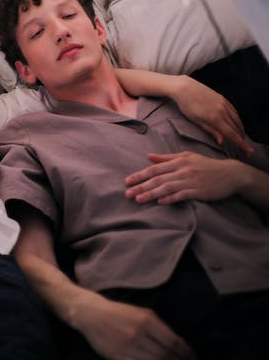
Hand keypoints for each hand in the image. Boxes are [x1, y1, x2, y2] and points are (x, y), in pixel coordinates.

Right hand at [74, 293, 194, 359]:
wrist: (91, 314)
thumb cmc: (119, 312)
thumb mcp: (141, 312)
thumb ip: (159, 326)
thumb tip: (179, 343)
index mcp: (146, 321)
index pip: (172, 340)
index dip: (185, 351)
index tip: (193, 358)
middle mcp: (138, 334)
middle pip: (166, 354)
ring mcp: (127, 346)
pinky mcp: (117, 356)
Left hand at [125, 152, 241, 203]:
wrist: (231, 174)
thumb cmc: (206, 165)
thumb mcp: (187, 157)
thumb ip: (167, 158)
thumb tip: (148, 156)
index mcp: (178, 161)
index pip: (154, 169)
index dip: (140, 175)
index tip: (127, 181)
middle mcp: (183, 170)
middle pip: (158, 179)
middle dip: (141, 186)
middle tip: (127, 194)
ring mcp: (191, 181)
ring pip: (167, 187)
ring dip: (151, 194)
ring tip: (138, 199)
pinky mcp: (199, 191)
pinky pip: (182, 195)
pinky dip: (170, 198)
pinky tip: (160, 202)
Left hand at [171, 76, 250, 154]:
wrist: (184, 88)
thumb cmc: (186, 106)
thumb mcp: (196, 121)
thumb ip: (210, 131)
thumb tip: (222, 141)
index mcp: (215, 118)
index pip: (231, 134)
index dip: (241, 143)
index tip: (248, 151)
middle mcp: (222, 111)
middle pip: (236, 127)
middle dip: (242, 139)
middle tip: (246, 148)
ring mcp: (224, 103)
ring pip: (237, 119)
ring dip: (241, 129)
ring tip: (242, 138)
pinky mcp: (223, 98)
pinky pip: (234, 111)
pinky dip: (238, 119)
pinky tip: (237, 123)